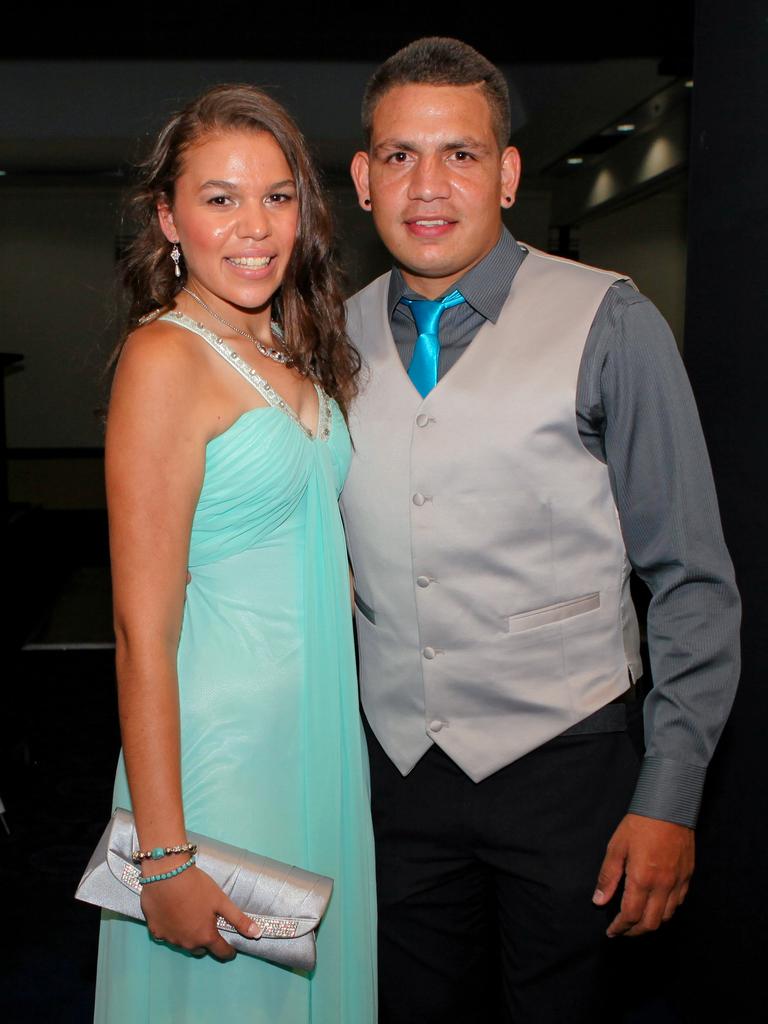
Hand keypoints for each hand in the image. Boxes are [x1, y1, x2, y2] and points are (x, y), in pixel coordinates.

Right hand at [141, 863, 261, 958]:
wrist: (166, 875)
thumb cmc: (197, 887)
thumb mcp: (221, 901)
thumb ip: (239, 919)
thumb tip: (257, 934)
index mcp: (206, 936)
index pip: (221, 952)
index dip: (228, 951)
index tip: (231, 949)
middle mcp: (188, 943)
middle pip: (201, 949)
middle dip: (207, 942)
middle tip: (208, 925)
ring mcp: (170, 939)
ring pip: (184, 943)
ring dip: (189, 936)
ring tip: (190, 918)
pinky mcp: (155, 932)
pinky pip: (167, 936)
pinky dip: (172, 930)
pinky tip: (172, 916)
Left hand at [592, 812, 694, 936]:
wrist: (669, 807)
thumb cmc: (639, 824)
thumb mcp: (616, 847)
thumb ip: (608, 877)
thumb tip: (599, 900)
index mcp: (642, 879)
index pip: (630, 915)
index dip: (620, 927)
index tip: (611, 931)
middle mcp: (662, 885)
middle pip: (650, 923)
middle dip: (634, 931)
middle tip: (623, 930)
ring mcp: (678, 882)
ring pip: (666, 916)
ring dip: (651, 923)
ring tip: (638, 920)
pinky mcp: (688, 876)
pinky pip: (678, 903)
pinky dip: (666, 911)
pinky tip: (656, 906)